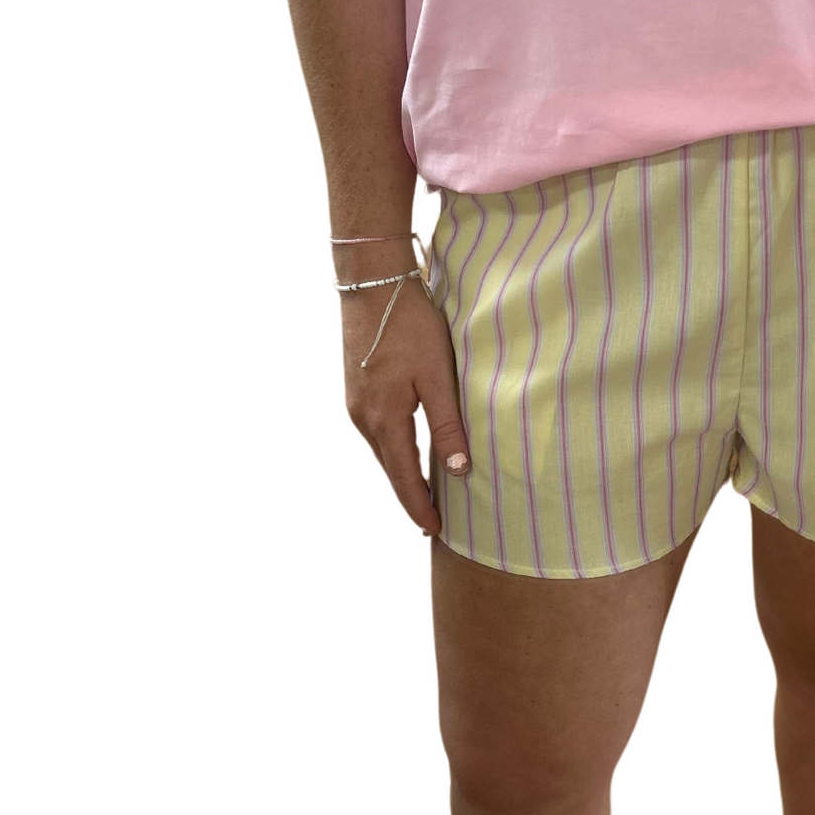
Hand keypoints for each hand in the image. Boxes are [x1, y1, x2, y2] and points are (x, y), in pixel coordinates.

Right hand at [340, 267, 469, 535]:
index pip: (404, 477)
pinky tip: (408, 454)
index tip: (435, 530)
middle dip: (411, 498)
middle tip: (432, 523)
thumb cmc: (409, 324)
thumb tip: (458, 471)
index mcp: (384, 419)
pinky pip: (378, 433)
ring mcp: (356, 404)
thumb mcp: (437, 375)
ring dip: (402, 476)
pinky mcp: (357, 390)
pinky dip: (395, 452)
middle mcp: (363, 418)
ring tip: (424, 496)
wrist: (372, 285)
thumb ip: (448, 424)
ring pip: (383, 452)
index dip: (420, 506)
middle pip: (390, 470)